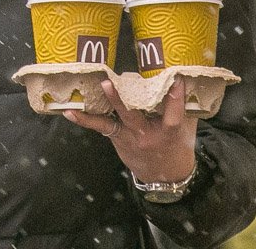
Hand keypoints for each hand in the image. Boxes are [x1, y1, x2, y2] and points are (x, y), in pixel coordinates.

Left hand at [63, 78, 196, 183]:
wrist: (165, 176)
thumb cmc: (176, 146)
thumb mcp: (186, 129)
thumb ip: (183, 107)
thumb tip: (183, 79)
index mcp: (168, 131)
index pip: (173, 113)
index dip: (175, 96)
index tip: (175, 78)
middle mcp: (146, 134)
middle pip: (133, 115)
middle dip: (119, 99)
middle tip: (108, 83)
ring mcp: (129, 137)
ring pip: (112, 122)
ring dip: (98, 108)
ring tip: (85, 96)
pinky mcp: (117, 139)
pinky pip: (100, 128)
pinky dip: (84, 120)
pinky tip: (69, 112)